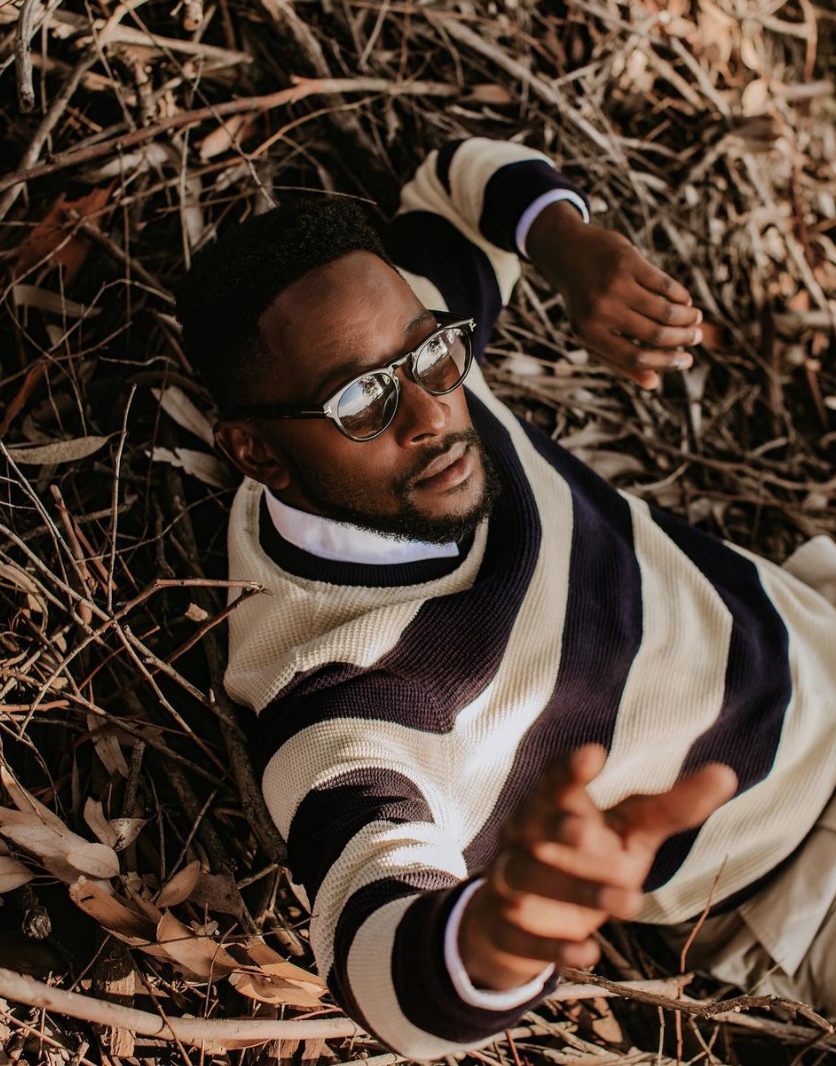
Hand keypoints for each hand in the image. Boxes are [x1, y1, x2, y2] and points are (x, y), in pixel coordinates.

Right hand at [458, 745, 736, 990]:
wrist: (523, 920)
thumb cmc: (588, 858)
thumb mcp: (631, 833)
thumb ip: (672, 807)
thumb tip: (727, 773)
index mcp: (554, 803)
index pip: (555, 778)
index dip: (568, 767)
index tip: (593, 754)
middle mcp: (526, 835)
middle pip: (533, 822)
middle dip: (557, 825)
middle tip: (586, 830)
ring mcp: (512, 880)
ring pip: (529, 878)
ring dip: (575, 890)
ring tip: (629, 903)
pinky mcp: (507, 928)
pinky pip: (522, 936)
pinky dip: (554, 946)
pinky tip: (590, 951)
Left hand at [526, 202, 702, 389]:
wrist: (568, 253)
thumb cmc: (586, 303)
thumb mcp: (592, 334)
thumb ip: (619, 361)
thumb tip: (654, 384)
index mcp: (588, 334)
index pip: (635, 358)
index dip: (666, 363)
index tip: (687, 361)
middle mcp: (600, 311)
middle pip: (655, 334)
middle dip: (683, 339)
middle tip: (696, 337)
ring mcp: (614, 285)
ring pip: (665, 310)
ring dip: (687, 317)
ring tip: (695, 319)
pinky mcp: (627, 262)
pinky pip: (665, 285)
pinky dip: (680, 295)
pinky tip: (685, 301)